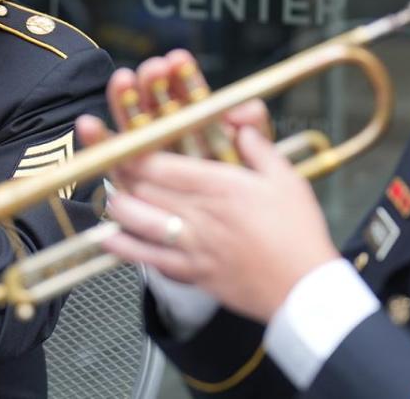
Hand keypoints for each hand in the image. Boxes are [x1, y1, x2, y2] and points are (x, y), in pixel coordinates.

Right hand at [75, 48, 270, 189]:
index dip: (185, 80)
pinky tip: (89, 124)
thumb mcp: (262, 164)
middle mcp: (176, 143)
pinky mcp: (138, 184)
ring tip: (122, 82)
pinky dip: (101, 142)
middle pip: (160, 109)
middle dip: (152, 87)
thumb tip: (247, 111)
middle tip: (149, 70)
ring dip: (127, 104)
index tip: (177, 60)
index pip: (191, 99)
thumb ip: (256, 131)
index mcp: (204, 133)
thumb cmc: (249, 201)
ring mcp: (155, 161)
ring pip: (138, 129)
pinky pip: (118, 161)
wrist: (238, 242)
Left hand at [104, 127, 337, 322]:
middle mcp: (199, 213)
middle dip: (119, 170)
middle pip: (142, 187)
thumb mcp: (286, 178)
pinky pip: (148, 259)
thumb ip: (258, 146)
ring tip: (111, 193)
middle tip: (105, 159)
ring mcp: (191, 245)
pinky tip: (108, 237)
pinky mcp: (191, 273)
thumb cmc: (299, 232)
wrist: (304, 289)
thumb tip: (238, 120)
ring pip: (137, 220)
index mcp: (220, 185)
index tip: (118, 140)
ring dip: (118, 204)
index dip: (132, 150)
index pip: (162, 163)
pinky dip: (124, 247)